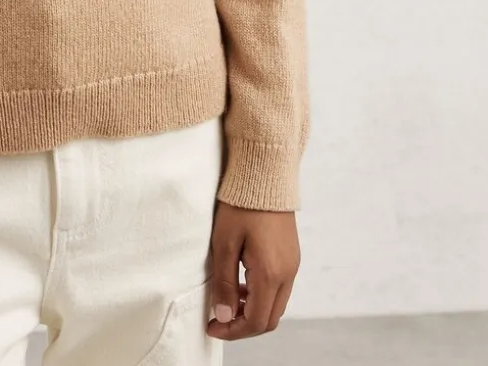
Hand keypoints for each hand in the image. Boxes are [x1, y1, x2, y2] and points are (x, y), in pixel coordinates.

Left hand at [205, 201, 300, 340]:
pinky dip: (261, 296)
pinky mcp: (292, 257)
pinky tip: (242, 282)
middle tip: (219, 319)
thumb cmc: (240, 205)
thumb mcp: (224, 243)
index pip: (256, 321)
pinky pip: (279, 289)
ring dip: (252, 311)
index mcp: (271, 273)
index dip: (233, 331)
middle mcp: (287, 274)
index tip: (212, 326)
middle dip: (243, 326)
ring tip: (228, 299)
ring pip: (276, 305)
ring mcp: (292, 265)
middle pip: (269, 319)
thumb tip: (224, 316)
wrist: (265, 174)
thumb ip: (224, 282)